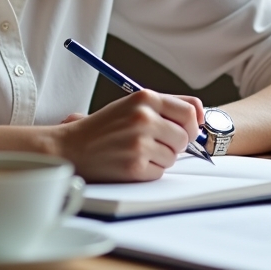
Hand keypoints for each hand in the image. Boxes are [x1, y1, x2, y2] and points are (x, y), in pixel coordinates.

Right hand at [53, 91, 203, 181]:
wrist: (71, 147)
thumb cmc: (103, 127)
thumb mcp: (132, 105)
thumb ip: (165, 106)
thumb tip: (199, 115)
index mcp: (145, 98)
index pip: (189, 111)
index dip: (192, 124)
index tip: (188, 130)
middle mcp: (144, 118)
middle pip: (185, 136)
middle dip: (176, 143)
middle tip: (156, 143)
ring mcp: (140, 143)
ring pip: (173, 156)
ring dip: (160, 158)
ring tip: (137, 151)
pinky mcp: (135, 166)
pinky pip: (160, 172)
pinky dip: (149, 171)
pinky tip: (131, 162)